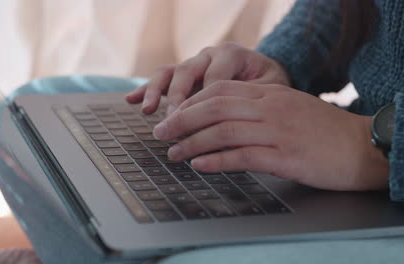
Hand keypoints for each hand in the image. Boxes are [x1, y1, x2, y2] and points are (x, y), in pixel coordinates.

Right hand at [125, 42, 290, 114]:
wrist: (263, 72)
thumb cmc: (268, 83)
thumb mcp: (271, 89)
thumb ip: (253, 100)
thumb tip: (234, 124)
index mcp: (231, 55)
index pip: (214, 79)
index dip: (205, 102)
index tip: (199, 123)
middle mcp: (208, 56)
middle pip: (186, 72)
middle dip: (178, 98)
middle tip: (172, 120)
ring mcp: (194, 64)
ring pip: (170, 73)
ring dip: (156, 92)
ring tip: (148, 110)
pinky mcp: (183, 75)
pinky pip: (162, 79)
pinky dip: (146, 89)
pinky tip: (132, 100)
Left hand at [153, 81, 389, 190]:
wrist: (364, 146)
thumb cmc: (326, 131)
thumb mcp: (291, 107)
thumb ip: (261, 107)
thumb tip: (227, 117)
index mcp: (271, 93)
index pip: (221, 89)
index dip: (192, 102)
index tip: (175, 114)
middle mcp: (270, 107)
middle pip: (215, 106)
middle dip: (183, 119)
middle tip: (161, 132)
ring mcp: (278, 131)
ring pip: (224, 131)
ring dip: (193, 142)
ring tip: (173, 153)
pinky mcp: (285, 156)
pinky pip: (243, 156)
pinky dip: (217, 160)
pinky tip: (199, 165)